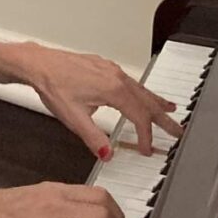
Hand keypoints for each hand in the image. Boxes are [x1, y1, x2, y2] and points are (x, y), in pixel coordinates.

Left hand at [14, 42, 182, 158]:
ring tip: (169, 110)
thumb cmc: (53, 85)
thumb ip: (93, 138)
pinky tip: (141, 93)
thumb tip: (108, 154)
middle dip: (163, 118)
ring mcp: (111, 69)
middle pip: (147, 101)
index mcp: (112, 90)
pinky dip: (142, 91)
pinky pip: (130, 81)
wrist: (39, 64)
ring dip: (155, 102)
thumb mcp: (73, 118)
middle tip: (178, 130)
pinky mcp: (104, 66)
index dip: (145, 136)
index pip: (139, 117)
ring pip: (140, 89)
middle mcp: (116, 77)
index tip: (146, 149)